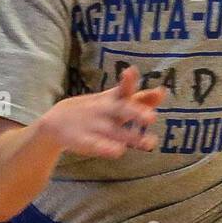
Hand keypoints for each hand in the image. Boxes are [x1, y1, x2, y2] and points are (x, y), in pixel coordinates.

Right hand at [38, 67, 166, 158]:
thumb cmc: (97, 110)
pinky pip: (96, 145)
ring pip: (114, 132)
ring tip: (150, 143)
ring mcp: (94, 125)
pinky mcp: (85, 141)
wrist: (57, 121)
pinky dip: (106, 148)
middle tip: (152, 117)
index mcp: (113, 100)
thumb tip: (164, 92)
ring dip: (131, 137)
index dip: (128, 81)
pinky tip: (118, 151)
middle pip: (121, 110)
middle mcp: (105, 111)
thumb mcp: (116, 101)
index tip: (132, 71)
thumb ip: (141, 98)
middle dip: (136, 112)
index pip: (122, 89)